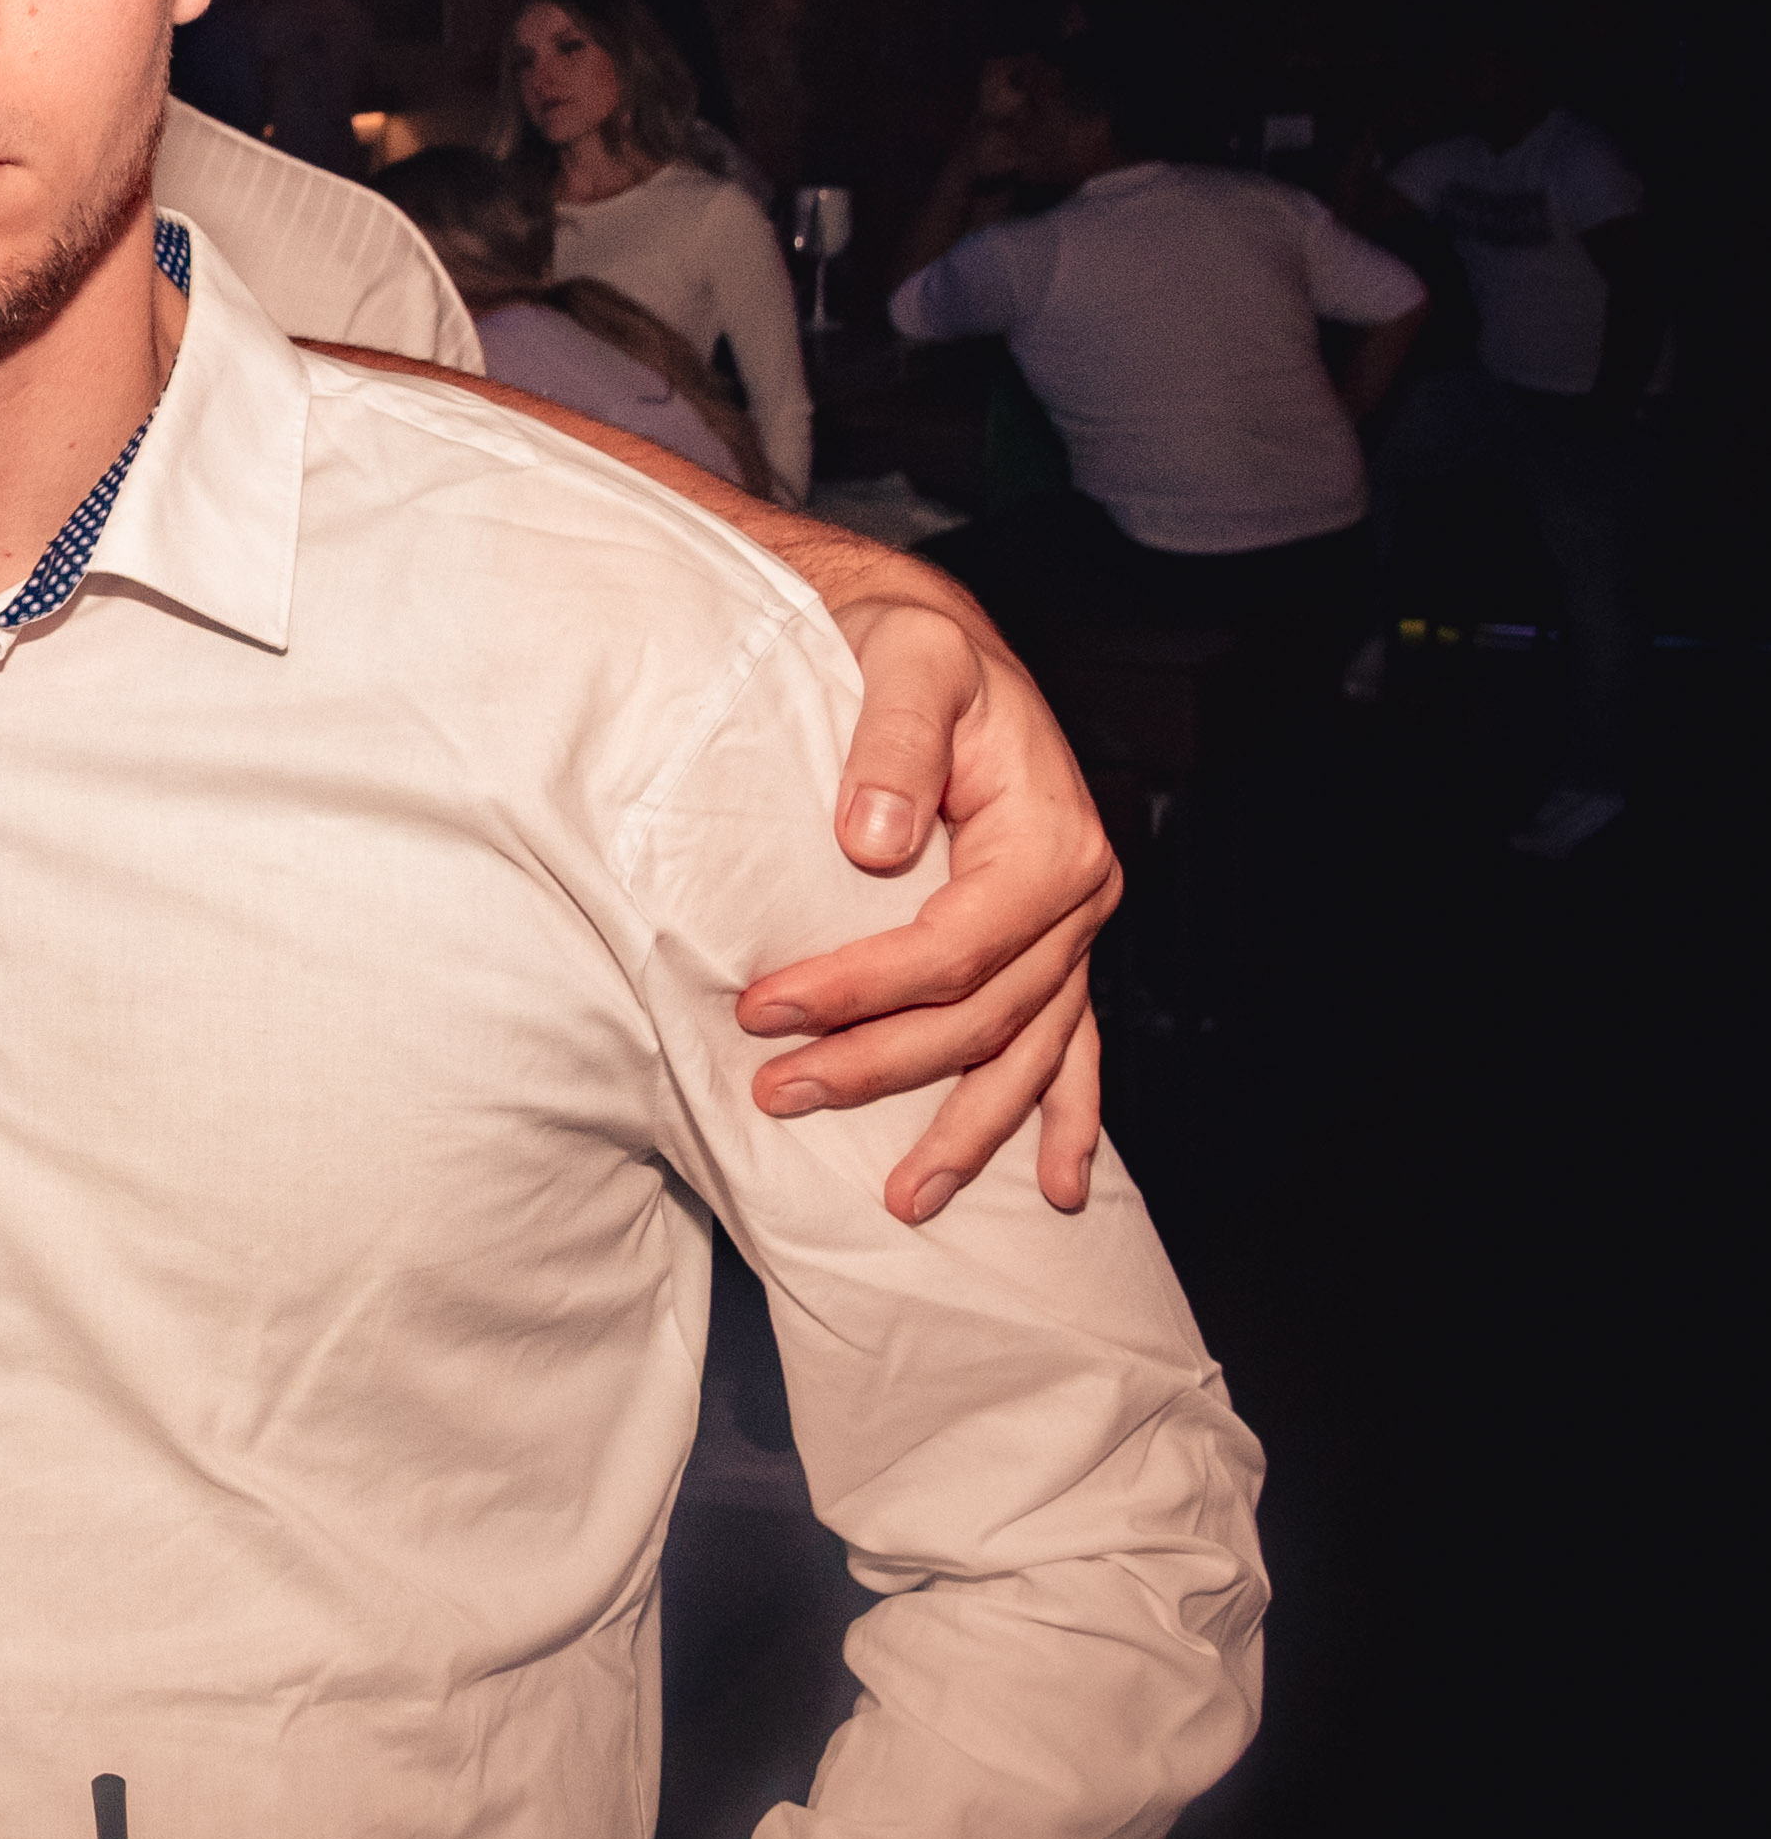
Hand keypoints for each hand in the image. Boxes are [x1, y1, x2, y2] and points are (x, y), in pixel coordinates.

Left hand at [746, 597, 1119, 1223]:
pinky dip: (1064, 1116)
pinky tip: (1056, 1185)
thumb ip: (891, 741)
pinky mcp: (1048, 946)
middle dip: (881, 1067)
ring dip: (968, 1129)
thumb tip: (873, 841)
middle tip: (780, 1094)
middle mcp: (1074, 897)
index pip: (951, 947)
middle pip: (981, 1015)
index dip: (859, 990)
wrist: (937, 640)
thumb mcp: (908, 658)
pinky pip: (1069, 1047)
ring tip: (907, 1198)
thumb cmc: (917, 648)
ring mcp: (1068, 931)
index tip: (766, 1008)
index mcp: (1049, 838)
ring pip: (1025, 1054)